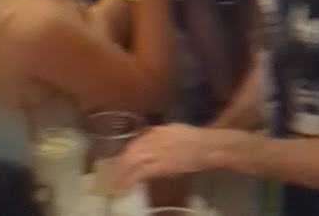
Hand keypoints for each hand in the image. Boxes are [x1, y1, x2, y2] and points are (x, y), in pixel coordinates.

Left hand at [112, 124, 256, 182]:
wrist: (207, 146)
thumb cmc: (191, 138)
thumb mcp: (170, 131)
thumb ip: (154, 136)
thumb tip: (142, 143)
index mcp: (154, 132)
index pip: (132, 147)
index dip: (121, 158)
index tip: (114, 167)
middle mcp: (152, 141)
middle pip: (129, 156)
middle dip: (118, 170)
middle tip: (111, 181)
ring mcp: (158, 153)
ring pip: (134, 166)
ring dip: (123, 178)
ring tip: (116, 187)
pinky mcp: (164, 166)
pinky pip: (143, 174)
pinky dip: (133, 180)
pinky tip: (128, 187)